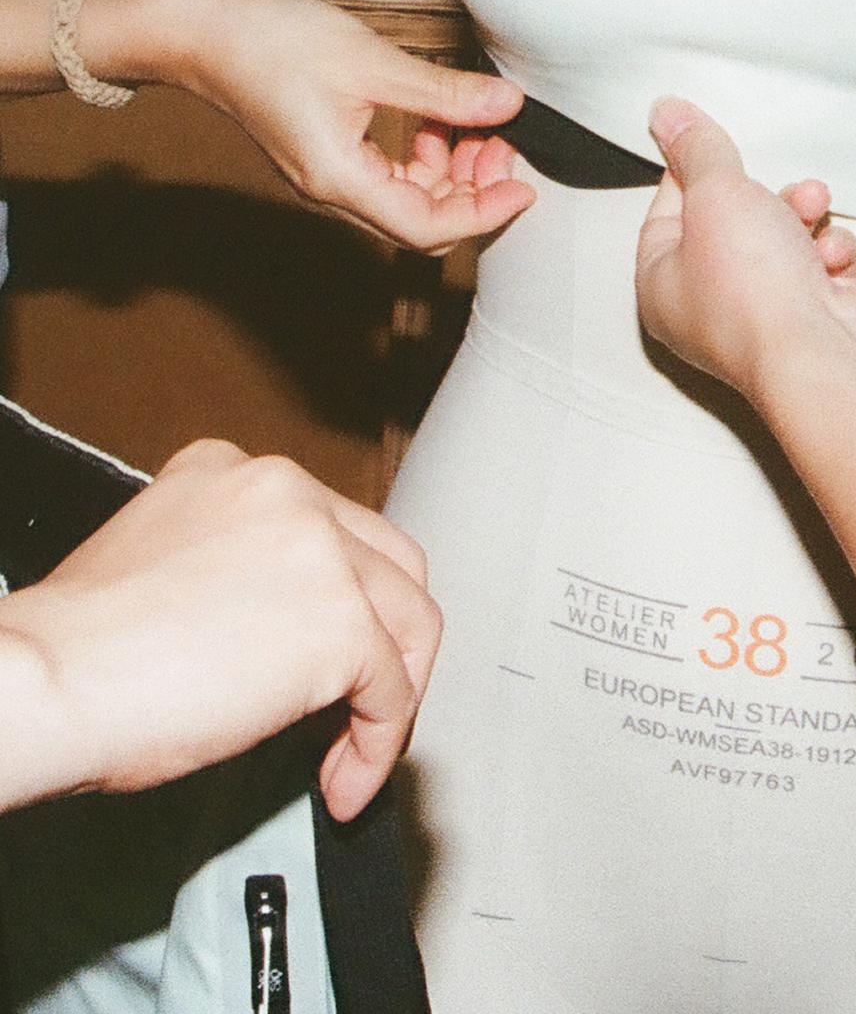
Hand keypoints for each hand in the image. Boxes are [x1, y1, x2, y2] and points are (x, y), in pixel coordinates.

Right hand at [0, 440, 439, 817]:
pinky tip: (342, 782)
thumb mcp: (163, 566)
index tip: (324, 659)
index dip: (342, 599)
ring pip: (408, 621)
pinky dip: (376, 747)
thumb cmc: (78, 649)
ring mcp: (322, 553)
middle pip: (390, 564)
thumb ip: (232, 572)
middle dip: (389, 641)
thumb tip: (276, 637)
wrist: (49, 681)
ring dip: (390, 699)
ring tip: (351, 757)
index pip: (332, 527)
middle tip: (360, 705)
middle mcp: (287, 491)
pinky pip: (391, 692)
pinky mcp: (341, 623)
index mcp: (234, 470)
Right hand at [109, 0, 535, 250]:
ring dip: (450, 170)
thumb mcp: (372, 62)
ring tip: (477, 125)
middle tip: (504, 145)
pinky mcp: (327, 153)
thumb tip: (505, 106)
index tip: (522, 190)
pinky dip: (423, 153)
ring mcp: (328, 173)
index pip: (427, 228)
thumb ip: (443, 92)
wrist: (204, 32)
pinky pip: (388, 172)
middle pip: (421, 221)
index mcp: (341, 179)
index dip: (483, 214)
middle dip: (471, 190)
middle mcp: (333, 189)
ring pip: (408, 198)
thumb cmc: (270, 42)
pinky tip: (438, 117)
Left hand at [636, 98, 855, 397]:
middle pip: (731, 224)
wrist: (823, 354)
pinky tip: (832, 257)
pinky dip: (832, 252)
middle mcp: (709, 307)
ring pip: (783, 240)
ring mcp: (765, 316)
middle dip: (761, 195)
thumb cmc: (755, 297)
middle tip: (767, 185)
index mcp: (663, 284)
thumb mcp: (715, 194)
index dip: (691, 172)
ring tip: (811, 209)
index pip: (666, 211)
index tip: (709, 142)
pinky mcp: (816, 319)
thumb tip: (668, 116)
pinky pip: (823, 265)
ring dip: (802, 215)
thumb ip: (698, 149)